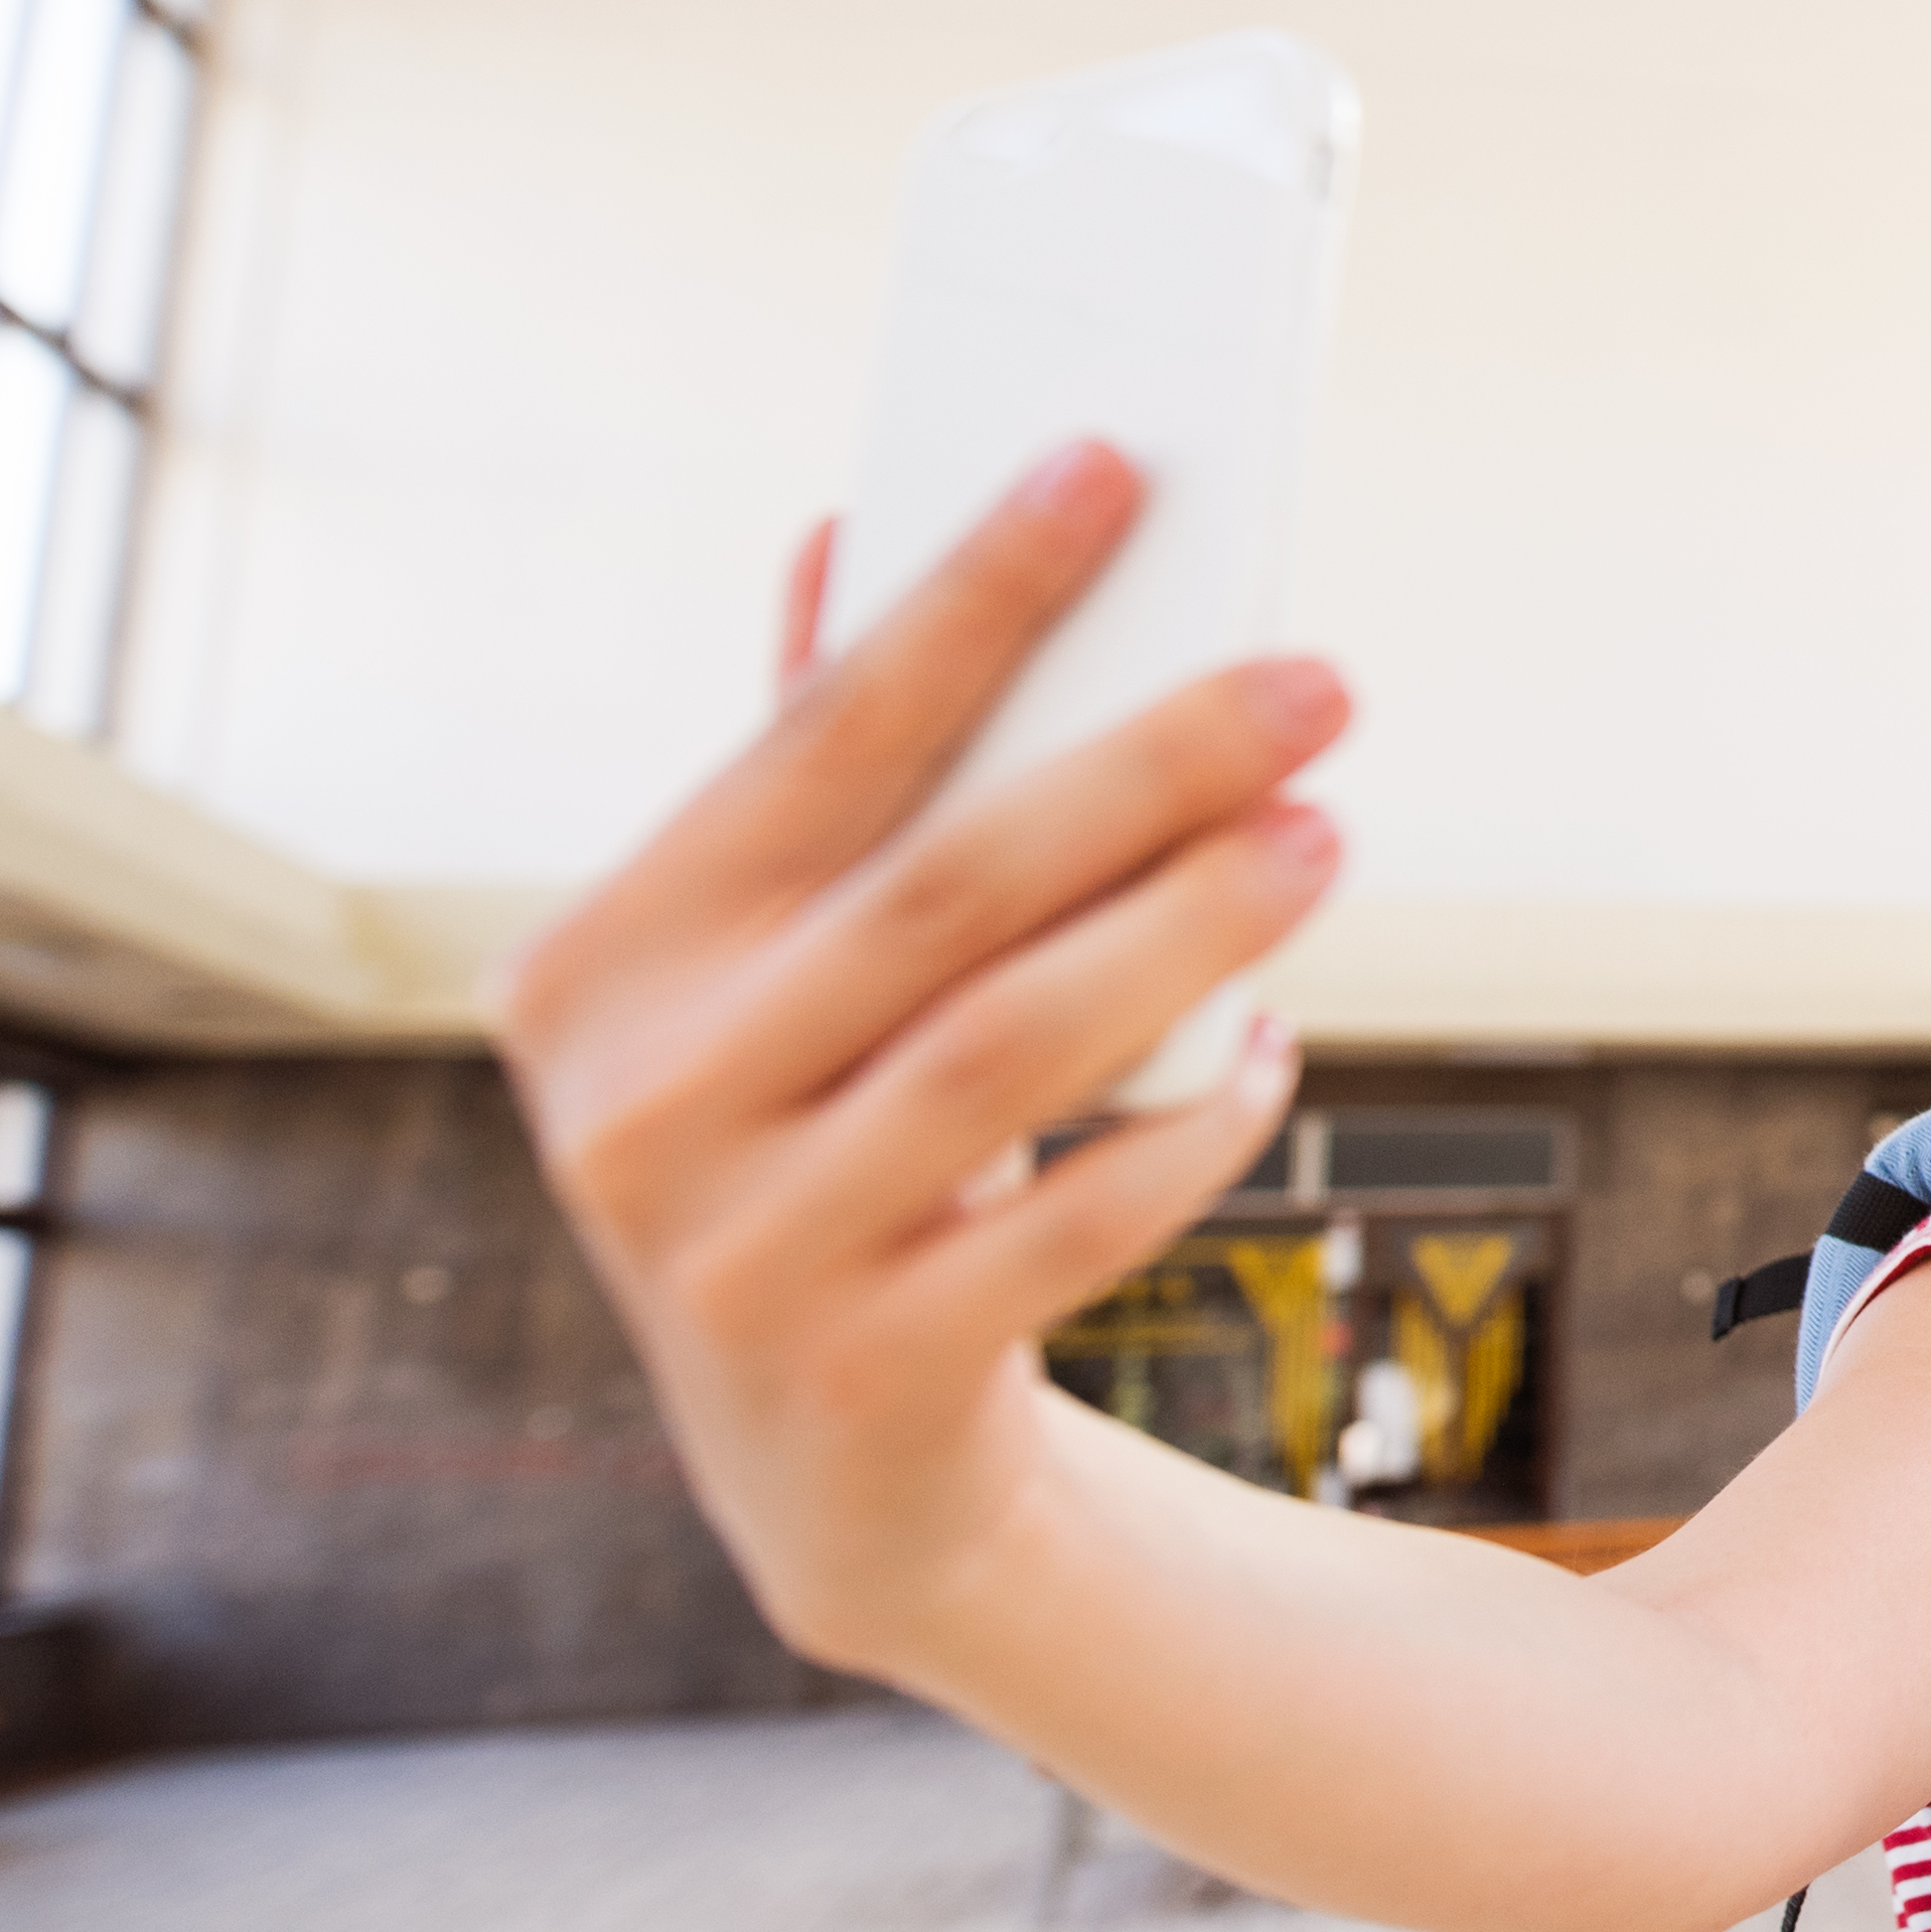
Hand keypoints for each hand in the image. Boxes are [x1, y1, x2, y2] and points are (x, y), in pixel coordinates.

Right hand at [493, 441, 1354, 1667]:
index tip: (1115, 464)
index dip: (971, 594)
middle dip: (1149, 766)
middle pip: (944, 889)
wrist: (834, 1466)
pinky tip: (1275, 1045)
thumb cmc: (825, 1150)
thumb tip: (841, 532)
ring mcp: (736, 1252)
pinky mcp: (861, 1372)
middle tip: (1319, 681)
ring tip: (1330, 835)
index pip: (819, 741)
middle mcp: (637, 1106)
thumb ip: (805, 783)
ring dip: (1194, 928)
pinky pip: (1073, 1219)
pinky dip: (1193, 1124)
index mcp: (600, 966)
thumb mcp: (775, 982)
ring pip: (1011, 1048)